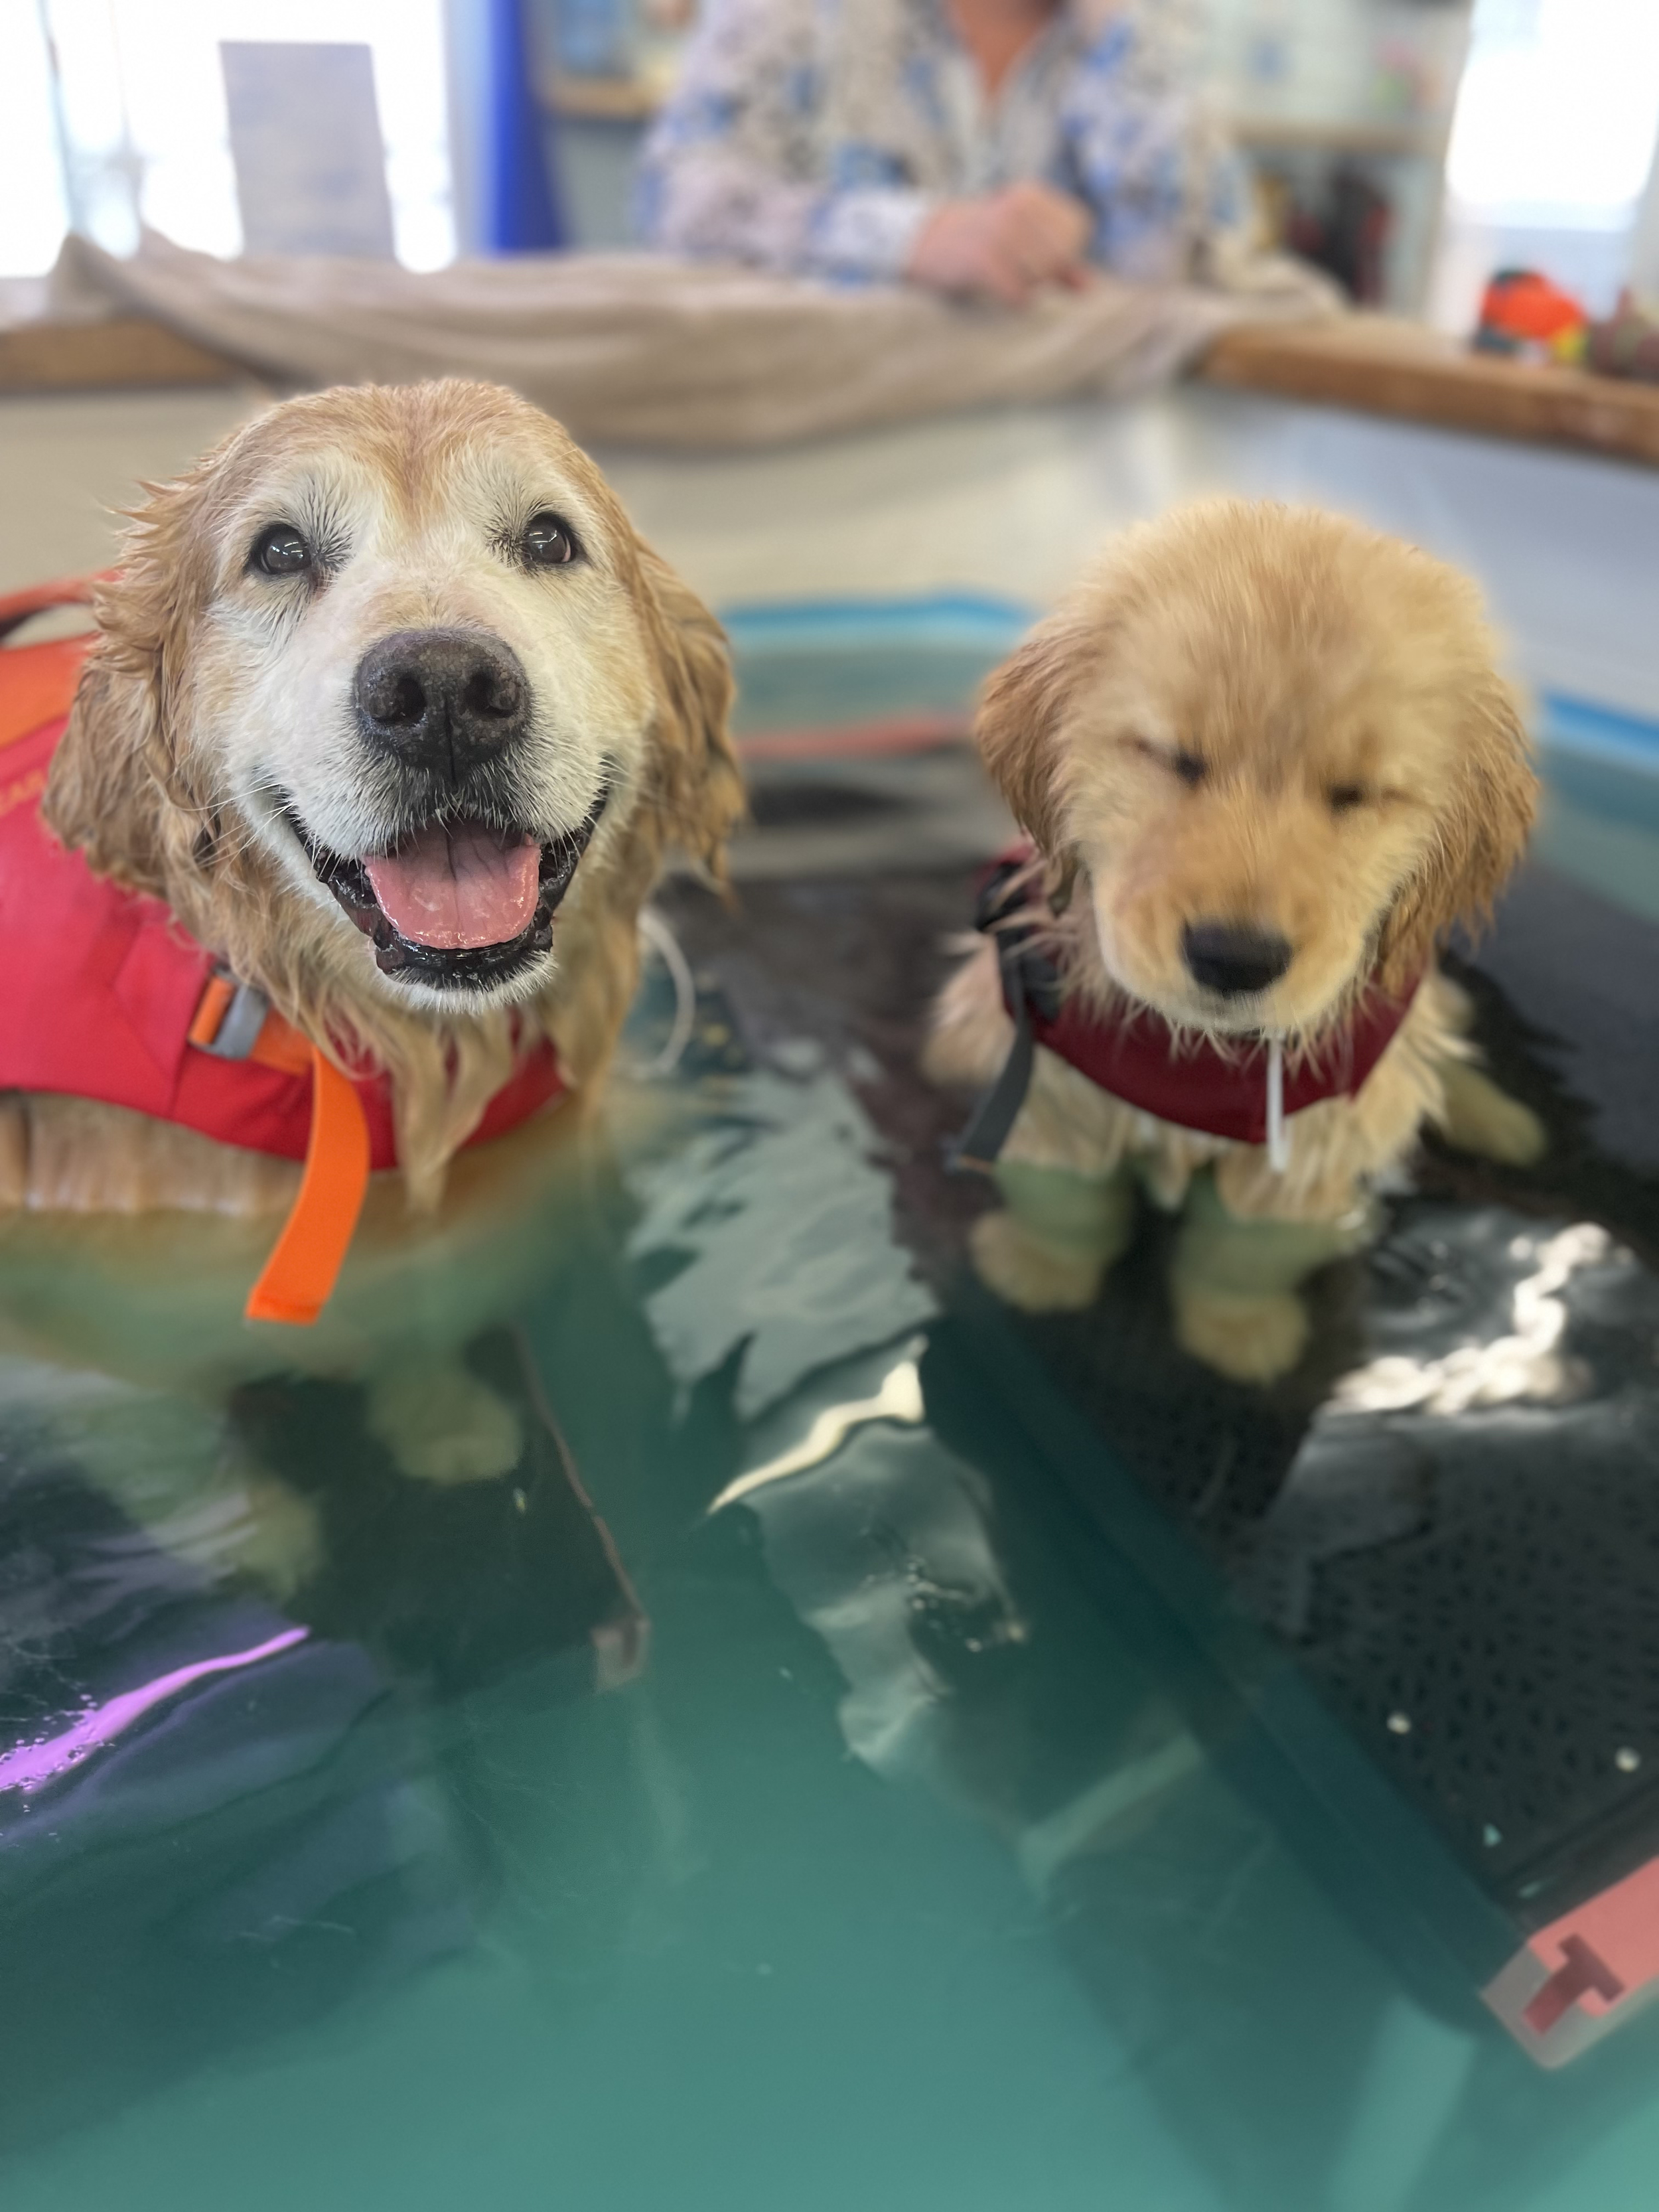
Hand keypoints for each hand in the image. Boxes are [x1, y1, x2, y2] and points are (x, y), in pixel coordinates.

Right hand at [906, 182, 1093, 305]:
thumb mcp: (1019, 239)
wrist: (926, 242)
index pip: (1077, 228)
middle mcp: (1017, 208)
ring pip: (1040, 276)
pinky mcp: (982, 260)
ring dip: (1026, 285)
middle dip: (1044, 272)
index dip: (1066, 251)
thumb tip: (1090, 288)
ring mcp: (998, 232)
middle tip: (1016, 268)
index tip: (1040, 255)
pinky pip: (1018, 294)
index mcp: (1030, 195)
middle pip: (1060, 256)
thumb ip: (1057, 261)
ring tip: (1004, 274)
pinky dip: (1012, 299)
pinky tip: (997, 287)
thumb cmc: (978, 243)